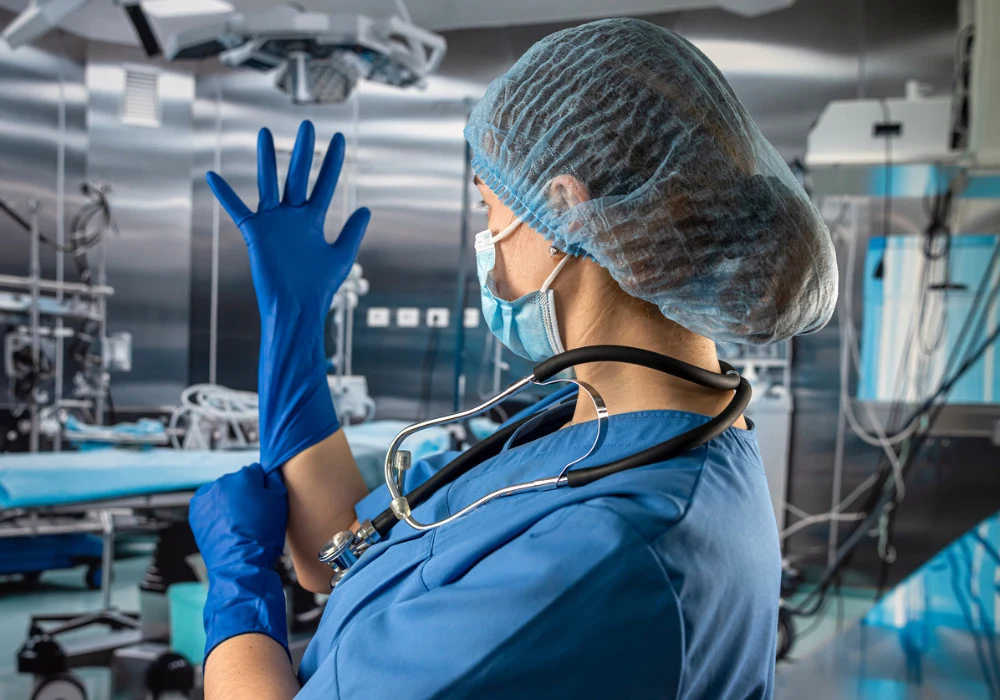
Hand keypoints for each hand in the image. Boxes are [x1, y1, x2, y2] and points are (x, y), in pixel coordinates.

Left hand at [189, 464, 289, 659]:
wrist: (240, 564)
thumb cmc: (262, 536)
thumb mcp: (281, 502)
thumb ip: (275, 479)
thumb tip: (268, 471)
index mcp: (243, 476)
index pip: (257, 472)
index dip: (263, 488)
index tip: (265, 503)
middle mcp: (222, 482)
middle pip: (238, 482)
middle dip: (245, 495)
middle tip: (253, 517)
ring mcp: (206, 497)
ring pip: (224, 494)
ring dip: (230, 503)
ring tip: (239, 525)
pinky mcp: (196, 512)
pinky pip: (211, 506)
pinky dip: (217, 513)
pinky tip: (228, 527)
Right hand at [206, 121, 370, 324]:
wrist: (297, 308)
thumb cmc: (319, 288)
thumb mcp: (341, 256)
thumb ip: (352, 232)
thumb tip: (366, 209)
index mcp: (313, 221)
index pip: (325, 184)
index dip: (333, 162)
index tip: (339, 139)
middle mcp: (293, 217)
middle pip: (299, 176)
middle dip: (305, 151)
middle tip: (308, 125)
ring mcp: (274, 223)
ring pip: (270, 183)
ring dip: (268, 159)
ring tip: (266, 133)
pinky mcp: (256, 233)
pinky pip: (237, 209)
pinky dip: (225, 194)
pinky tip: (213, 175)